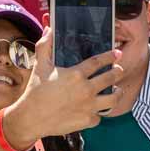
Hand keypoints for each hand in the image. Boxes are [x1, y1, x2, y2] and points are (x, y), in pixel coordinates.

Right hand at [5, 31, 121, 140]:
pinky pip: (100, 116)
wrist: (30, 118)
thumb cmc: (34, 91)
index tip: (117, 54)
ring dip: (117, 93)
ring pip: (113, 99)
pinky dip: (99, 113)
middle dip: (118, 72)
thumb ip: (45, 46)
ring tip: (117, 90)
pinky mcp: (87, 121)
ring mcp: (88, 106)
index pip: (99, 62)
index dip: (110, 56)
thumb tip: (48, 29)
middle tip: (119, 70)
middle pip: (110, 78)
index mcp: (76, 74)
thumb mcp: (40, 66)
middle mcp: (86, 89)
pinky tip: (98, 109)